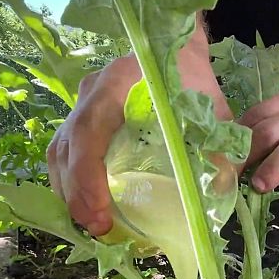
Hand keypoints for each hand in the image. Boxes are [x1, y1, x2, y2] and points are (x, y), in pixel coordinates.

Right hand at [48, 24, 229, 234]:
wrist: (178, 48)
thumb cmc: (193, 79)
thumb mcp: (213, 110)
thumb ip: (218, 146)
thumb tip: (217, 189)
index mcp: (116, 83)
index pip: (89, 130)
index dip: (88, 174)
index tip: (100, 210)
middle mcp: (90, 92)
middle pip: (67, 147)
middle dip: (77, 194)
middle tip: (99, 229)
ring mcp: (81, 106)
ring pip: (60, 152)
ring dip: (70, 193)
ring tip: (94, 225)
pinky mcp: (82, 120)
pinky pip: (65, 154)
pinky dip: (72, 183)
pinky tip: (88, 208)